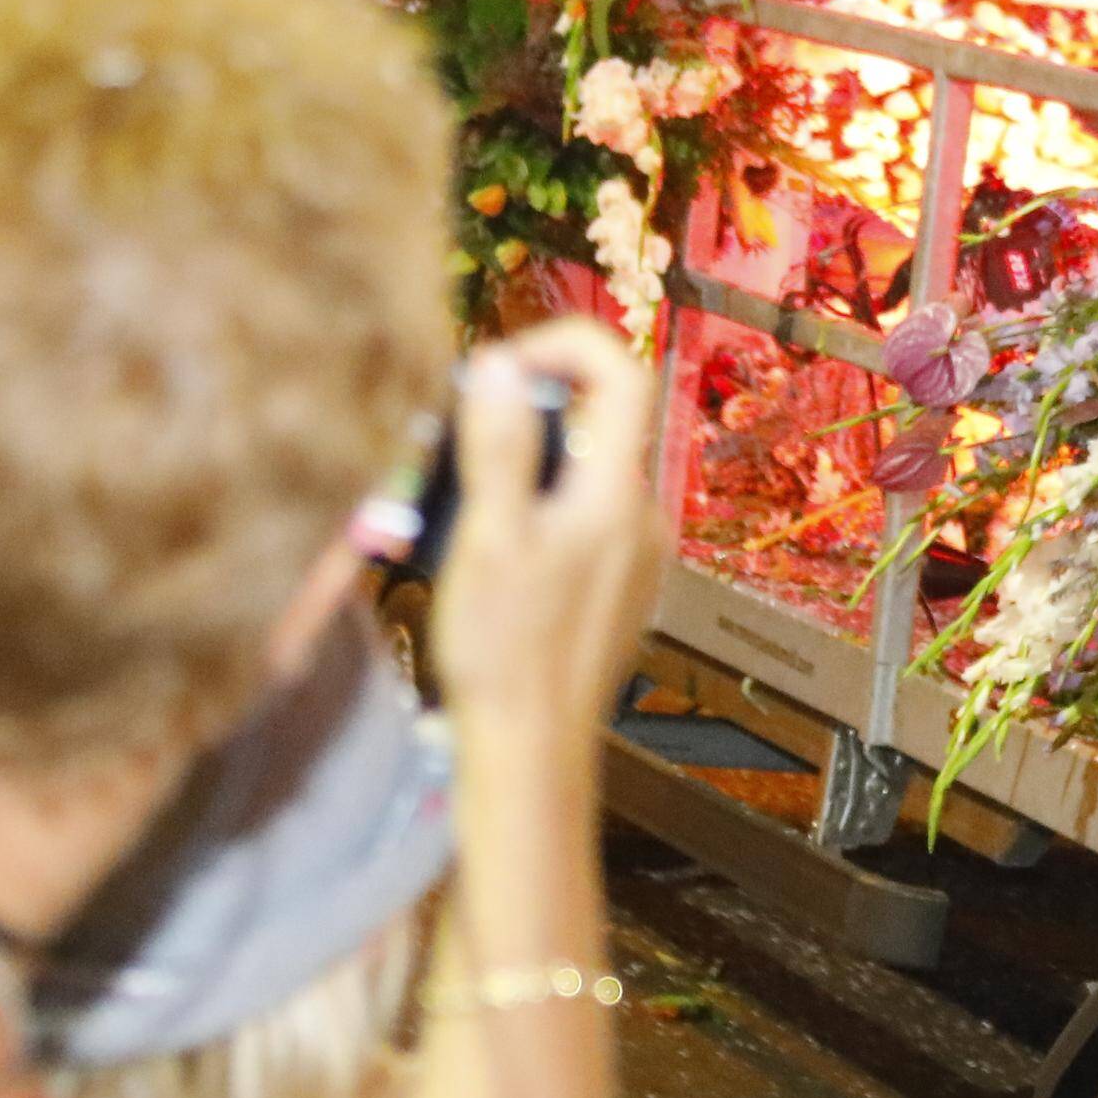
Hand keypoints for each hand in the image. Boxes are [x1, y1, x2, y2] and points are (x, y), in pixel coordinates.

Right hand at [431, 321, 663, 760]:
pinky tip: (488, 552)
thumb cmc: (504, 649)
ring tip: (459, 502)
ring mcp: (637, 557)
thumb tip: (501, 363)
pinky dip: (538, 510)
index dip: (564, 345)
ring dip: (525, 465)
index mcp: (618, 494)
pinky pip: (583, 519)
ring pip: (584, 473)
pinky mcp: (619, 589)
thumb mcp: (485, 536)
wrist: (532, 752)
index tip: (499, 365)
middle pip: (597, 422)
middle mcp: (643, 518)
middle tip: (454, 441)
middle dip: (526, 411)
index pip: (623, 372)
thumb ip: (498, 444)